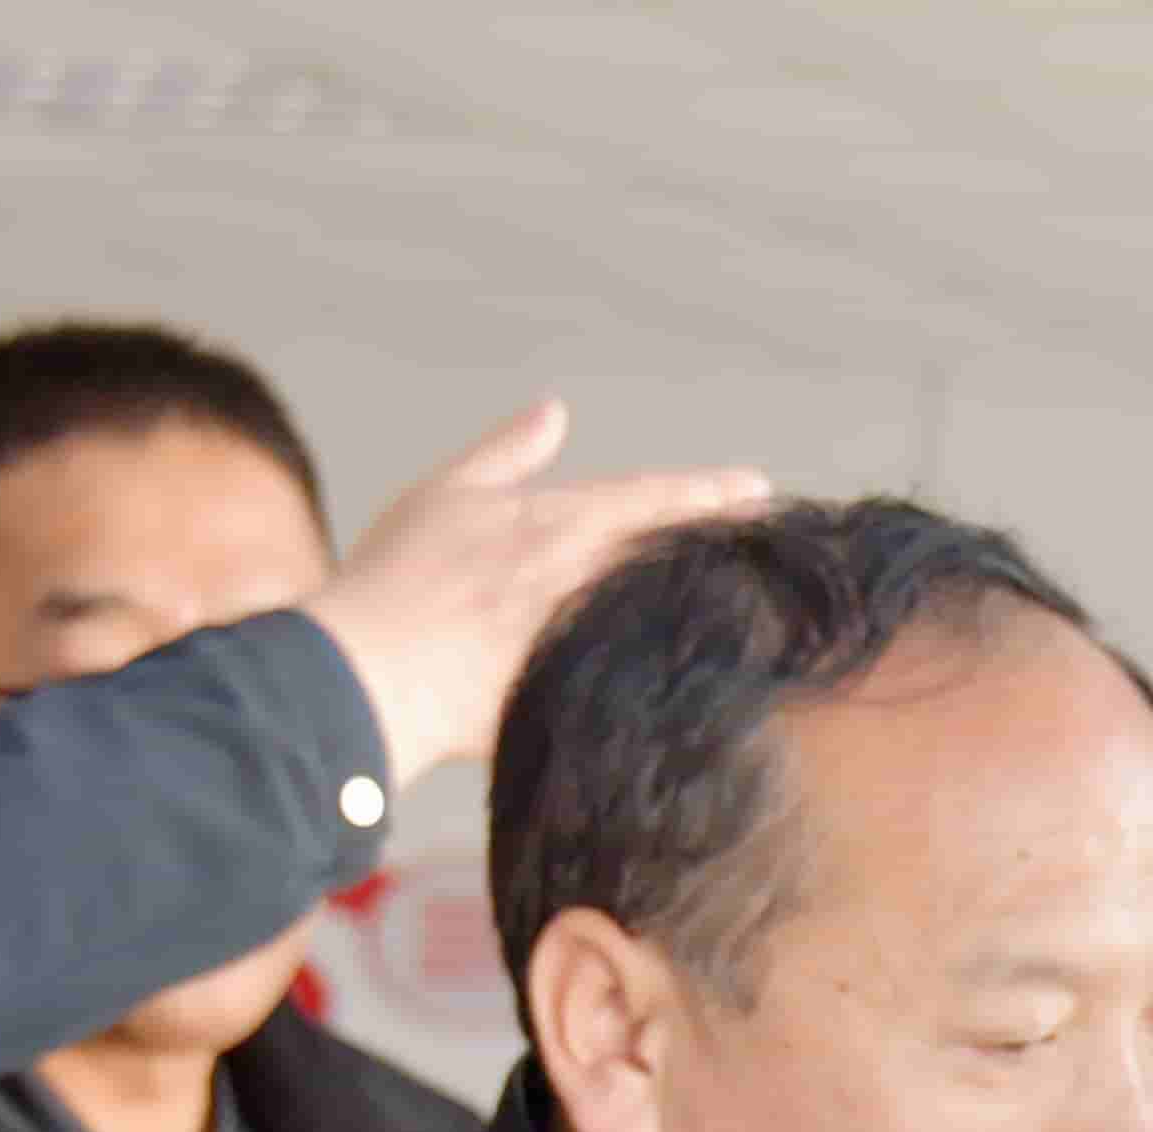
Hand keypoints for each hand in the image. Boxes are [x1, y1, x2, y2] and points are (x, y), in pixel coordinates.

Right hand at [305, 403, 769, 782]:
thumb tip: (555, 410)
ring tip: (766, 605)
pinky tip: (716, 678)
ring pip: (674, 618)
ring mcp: (591, 643)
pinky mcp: (583, 700)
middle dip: (731, 552)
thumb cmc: (398, 579)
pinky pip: (646, 684)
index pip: (654, 500)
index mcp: (560, 522)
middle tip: (781, 548)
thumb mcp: (447, 494)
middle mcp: (588, 579)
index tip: (758, 489)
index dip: (710, 494)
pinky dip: (679, 674)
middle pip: (681, 563)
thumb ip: (507, 452)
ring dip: (718, 608)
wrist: (371, 672)